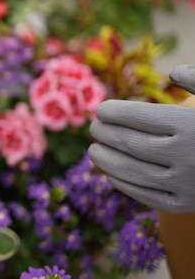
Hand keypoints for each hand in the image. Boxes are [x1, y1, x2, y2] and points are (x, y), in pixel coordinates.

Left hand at [88, 64, 194, 212]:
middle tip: (93, 128)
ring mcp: (186, 183)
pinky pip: (146, 196)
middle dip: (105, 134)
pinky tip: (111, 175)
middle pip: (130, 144)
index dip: (113, 112)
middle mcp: (187, 155)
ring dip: (106, 161)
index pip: (139, 117)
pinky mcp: (186, 204)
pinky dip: (124, 185)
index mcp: (191, 125)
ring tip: (94, 151)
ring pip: (132, 172)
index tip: (100, 110)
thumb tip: (173, 73)